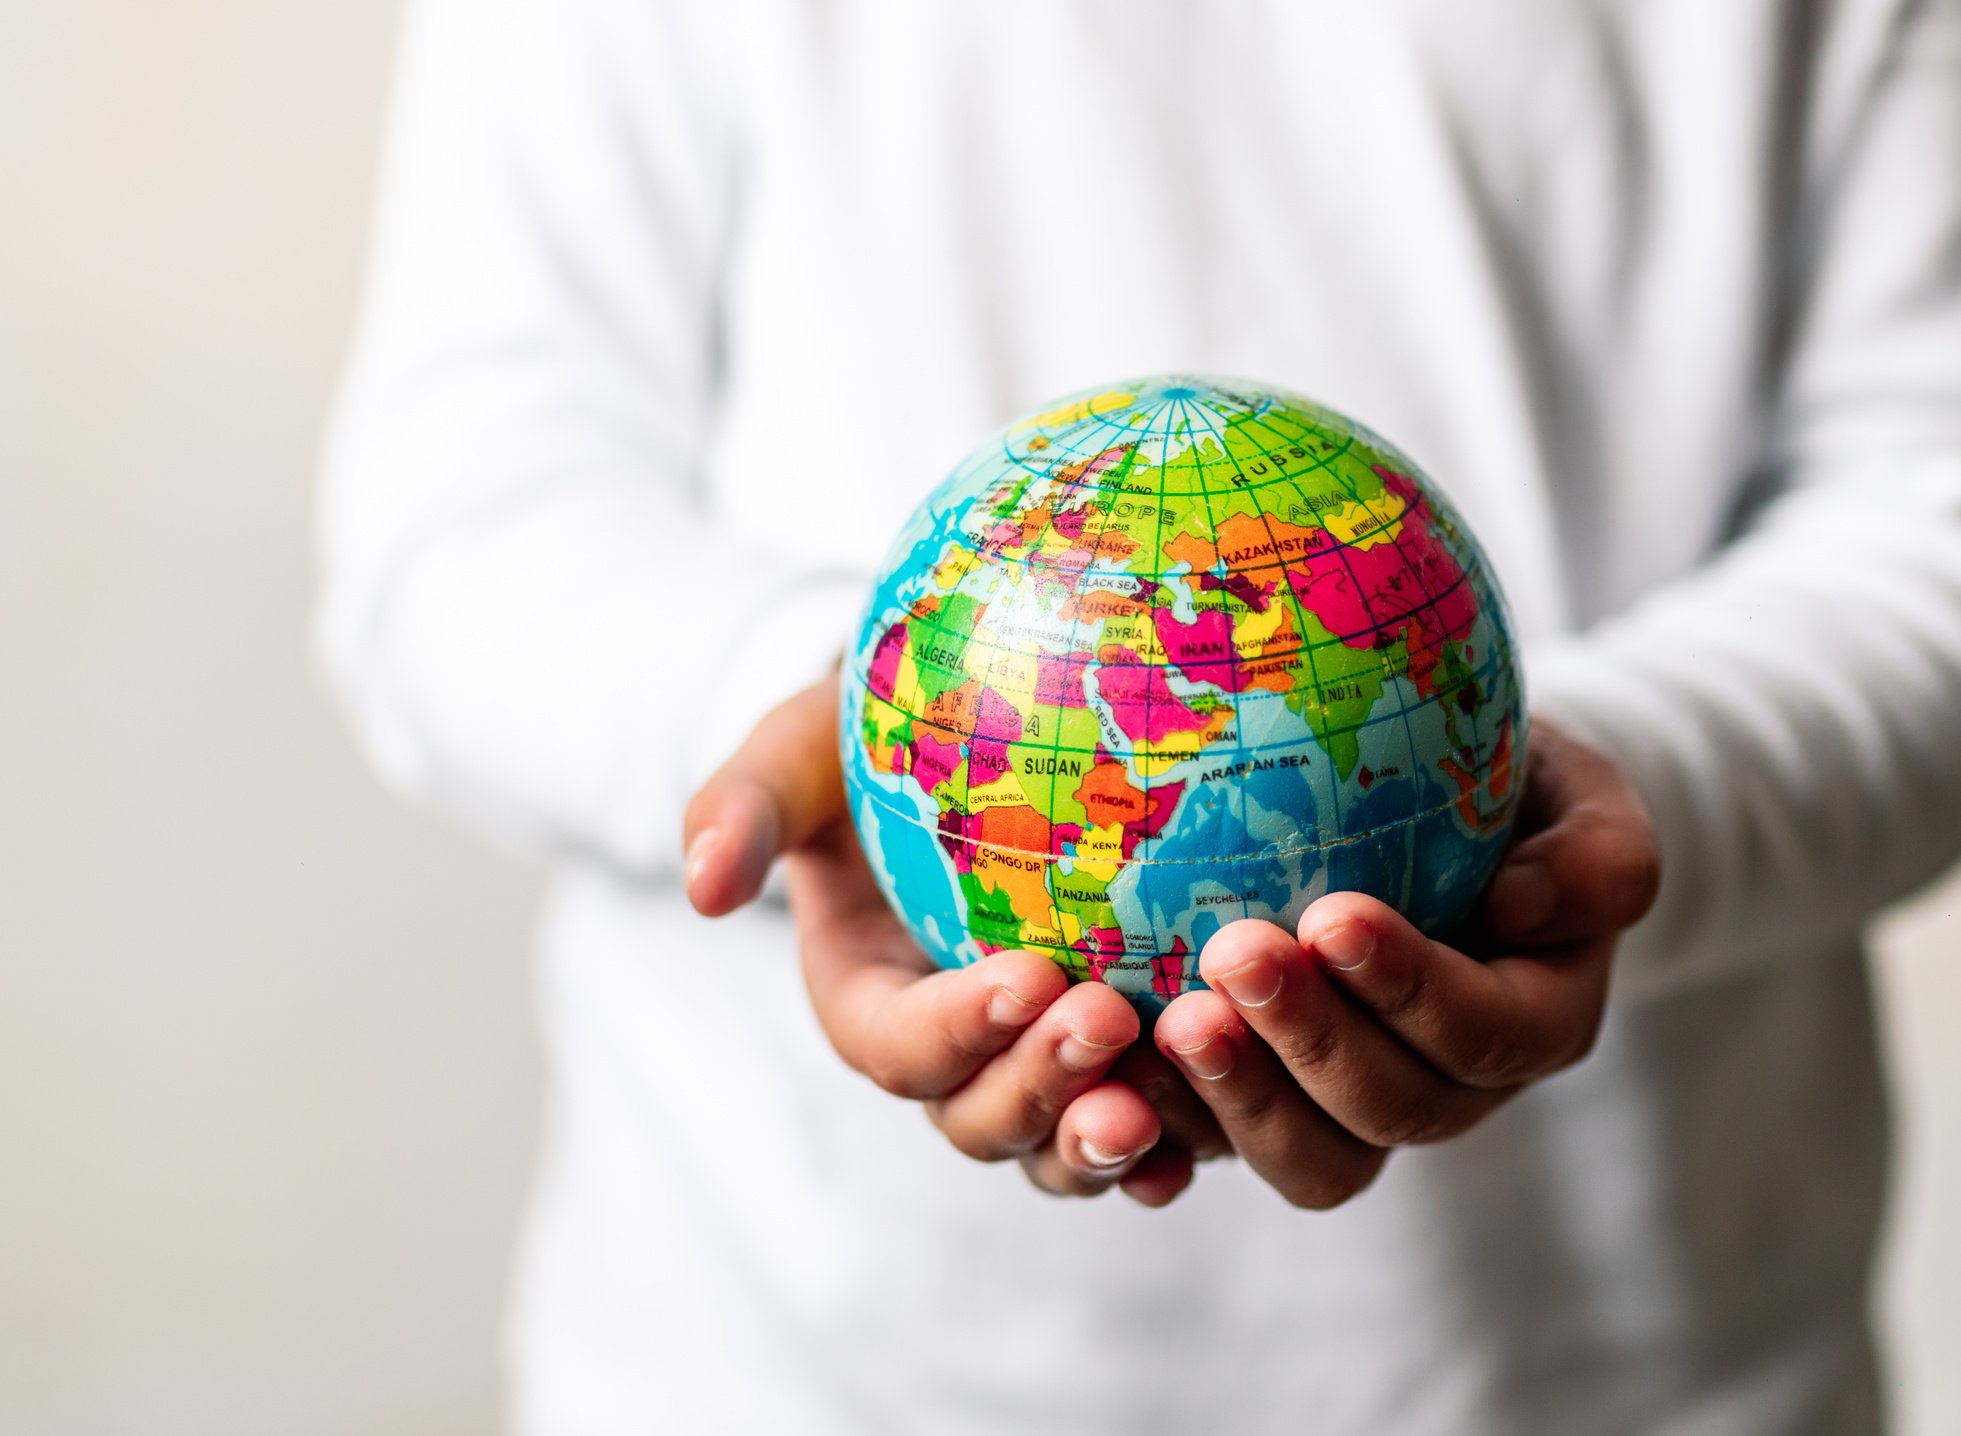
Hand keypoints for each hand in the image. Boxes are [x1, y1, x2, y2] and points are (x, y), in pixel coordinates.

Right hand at [684, 676, 1226, 1205]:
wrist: (954, 742)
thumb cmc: (866, 740)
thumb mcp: (793, 753)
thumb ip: (743, 809)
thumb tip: (702, 887)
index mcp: (867, 1000)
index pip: (897, 1044)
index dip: (955, 1029)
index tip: (1027, 975)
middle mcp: (948, 1057)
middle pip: (979, 1117)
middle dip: (1038, 1091)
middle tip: (1107, 1023)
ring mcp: (1028, 1068)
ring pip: (1056, 1145)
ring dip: (1104, 1139)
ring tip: (1160, 1105)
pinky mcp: (1109, 1061)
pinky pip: (1141, 1125)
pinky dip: (1173, 1143)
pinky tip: (1221, 1123)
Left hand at [1153, 718, 1660, 1207]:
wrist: (1446, 822)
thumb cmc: (1514, 794)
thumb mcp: (1584, 799)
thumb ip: (1597, 854)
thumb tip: (1524, 905)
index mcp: (1534, 1021)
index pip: (1484, 1033)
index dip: (1411, 991)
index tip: (1334, 916)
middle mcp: (1450, 1088)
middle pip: (1389, 1112)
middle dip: (1310, 1043)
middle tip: (1232, 954)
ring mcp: (1355, 1111)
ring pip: (1312, 1158)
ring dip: (1239, 1099)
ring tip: (1173, 1021)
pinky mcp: (1274, 1109)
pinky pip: (1225, 1151)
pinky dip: (1172, 1137)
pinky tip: (1116, 1088)